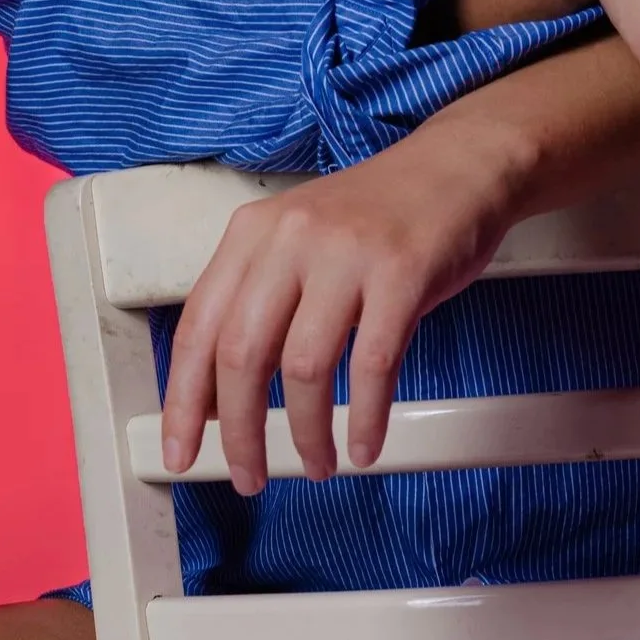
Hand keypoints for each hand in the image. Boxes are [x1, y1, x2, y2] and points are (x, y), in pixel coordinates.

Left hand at [159, 128, 519, 491]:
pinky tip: (363, 444)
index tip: (180, 449)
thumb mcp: (300, 241)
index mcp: (253, 232)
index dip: (183, 401)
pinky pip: (373, 365)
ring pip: (305, 367)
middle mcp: (291, 238)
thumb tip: (218, 395)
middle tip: (248, 474)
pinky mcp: (402, 273)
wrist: (459, 165)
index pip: (198, 328)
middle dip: (239, 431)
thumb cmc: (381, 216)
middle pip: (242, 354)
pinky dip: (365, 417)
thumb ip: (257, 304)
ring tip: (317, 463)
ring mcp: (347, 254)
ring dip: (306, 433)